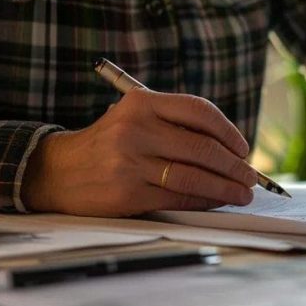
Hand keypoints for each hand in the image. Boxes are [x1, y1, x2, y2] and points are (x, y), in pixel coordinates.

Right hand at [21, 89, 256, 216]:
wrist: (56, 171)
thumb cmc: (108, 144)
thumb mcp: (135, 119)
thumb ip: (175, 125)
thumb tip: (230, 150)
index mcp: (141, 104)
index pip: (198, 111)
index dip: (228, 131)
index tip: (243, 149)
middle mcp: (136, 129)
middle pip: (202, 147)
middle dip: (234, 165)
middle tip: (250, 177)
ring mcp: (130, 162)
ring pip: (194, 175)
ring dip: (226, 187)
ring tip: (241, 193)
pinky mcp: (128, 193)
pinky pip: (179, 197)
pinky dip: (204, 200)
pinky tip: (216, 201)